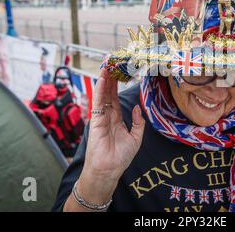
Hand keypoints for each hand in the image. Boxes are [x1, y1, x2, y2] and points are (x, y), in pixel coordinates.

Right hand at [78, 68, 144, 203]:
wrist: (109, 170)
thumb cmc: (120, 157)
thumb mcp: (136, 138)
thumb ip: (138, 122)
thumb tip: (136, 107)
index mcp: (117, 120)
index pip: (117, 99)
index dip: (118, 86)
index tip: (120, 73)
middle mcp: (108, 116)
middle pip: (109, 93)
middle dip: (111, 78)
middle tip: (113, 63)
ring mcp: (101, 117)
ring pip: (103, 94)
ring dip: (105, 80)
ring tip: (107, 65)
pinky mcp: (96, 120)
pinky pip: (98, 102)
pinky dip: (100, 89)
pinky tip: (103, 78)